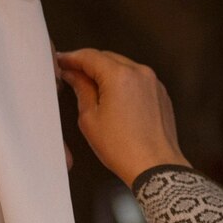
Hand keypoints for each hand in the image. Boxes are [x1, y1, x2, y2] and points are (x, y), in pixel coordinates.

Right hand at [56, 48, 191, 186]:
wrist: (156, 166)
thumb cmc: (122, 148)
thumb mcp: (90, 119)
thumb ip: (81, 90)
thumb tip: (74, 76)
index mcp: (120, 76)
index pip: (90, 56)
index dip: (72, 58)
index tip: (61, 62)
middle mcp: (140, 72)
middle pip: (108, 58)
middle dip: (89, 64)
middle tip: (72, 75)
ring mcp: (154, 82)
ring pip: (124, 67)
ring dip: (107, 73)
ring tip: (92, 88)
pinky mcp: (161, 94)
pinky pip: (138, 80)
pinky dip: (124, 83)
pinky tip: (114, 98)